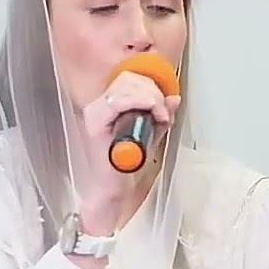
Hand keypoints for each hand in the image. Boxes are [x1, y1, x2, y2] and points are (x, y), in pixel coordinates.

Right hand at [79, 71, 181, 217]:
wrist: (116, 188)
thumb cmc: (128, 164)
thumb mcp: (151, 133)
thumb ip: (161, 114)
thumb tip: (174, 98)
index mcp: (108, 104)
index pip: (129, 79)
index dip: (152, 87)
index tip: (164, 107)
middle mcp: (98, 106)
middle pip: (128, 80)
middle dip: (153, 92)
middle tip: (162, 114)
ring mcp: (94, 113)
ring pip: (124, 87)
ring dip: (149, 97)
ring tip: (158, 117)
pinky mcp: (94, 124)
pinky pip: (117, 101)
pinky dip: (138, 101)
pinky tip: (149, 109)